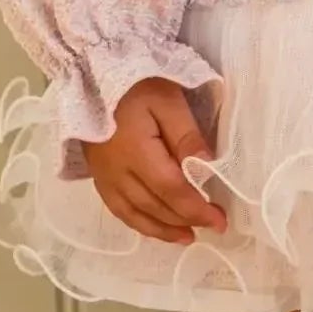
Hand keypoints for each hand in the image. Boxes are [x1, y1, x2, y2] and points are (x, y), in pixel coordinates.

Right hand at [83, 76, 228, 245]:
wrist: (92, 74)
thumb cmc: (136, 83)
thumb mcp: (168, 99)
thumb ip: (186, 135)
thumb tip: (206, 168)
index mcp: (136, 152)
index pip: (171, 191)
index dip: (196, 209)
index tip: (220, 219)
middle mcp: (117, 172)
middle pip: (155, 206)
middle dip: (186, 220)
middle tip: (214, 226)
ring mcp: (104, 177)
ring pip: (135, 214)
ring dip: (163, 229)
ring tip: (188, 237)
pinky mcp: (98, 176)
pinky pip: (118, 209)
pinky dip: (139, 223)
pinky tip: (154, 226)